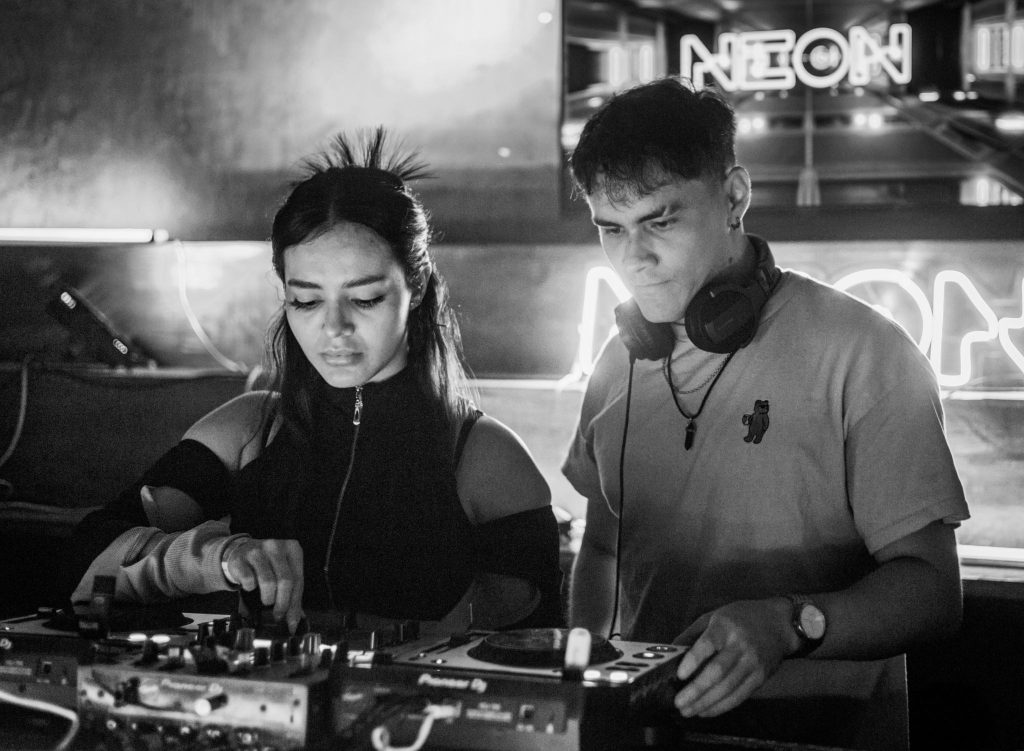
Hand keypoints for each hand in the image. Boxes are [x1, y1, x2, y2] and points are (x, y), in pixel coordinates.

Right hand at [224, 537, 303, 632]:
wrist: (240, 552)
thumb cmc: (267, 564)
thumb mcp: (283, 572)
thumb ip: (292, 593)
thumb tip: (296, 620)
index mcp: (292, 548)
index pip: (298, 579)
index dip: (295, 603)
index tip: (291, 621)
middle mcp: (276, 546)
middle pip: (285, 581)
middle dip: (282, 603)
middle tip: (278, 615)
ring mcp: (257, 551)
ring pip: (268, 582)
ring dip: (267, 597)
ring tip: (266, 599)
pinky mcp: (240, 558)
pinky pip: (248, 580)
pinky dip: (250, 588)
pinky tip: (251, 586)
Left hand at [671, 598, 791, 717]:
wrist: (778, 623)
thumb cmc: (740, 617)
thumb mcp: (714, 617)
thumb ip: (692, 634)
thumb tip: (670, 653)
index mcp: (725, 627)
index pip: (708, 645)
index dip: (693, 661)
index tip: (680, 676)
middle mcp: (740, 645)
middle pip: (717, 672)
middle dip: (696, 690)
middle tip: (679, 703)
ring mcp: (752, 663)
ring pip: (728, 688)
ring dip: (706, 703)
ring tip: (688, 711)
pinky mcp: (760, 677)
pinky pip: (739, 696)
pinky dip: (721, 706)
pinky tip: (706, 711)